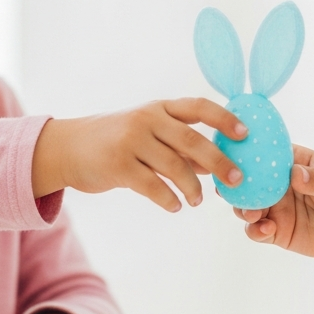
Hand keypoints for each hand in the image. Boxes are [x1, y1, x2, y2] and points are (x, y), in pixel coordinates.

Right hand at [34, 99, 246, 210]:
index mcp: (159, 108)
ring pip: (174, 167)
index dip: (225, 118)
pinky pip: (153, 186)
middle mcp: (147, 119)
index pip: (199, 106)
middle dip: (219, 162)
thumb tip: (218, 162)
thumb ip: (179, 143)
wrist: (67, 148)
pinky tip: (174, 206)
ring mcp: (131, 141)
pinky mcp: (118, 166)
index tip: (246, 134)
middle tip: (237, 180)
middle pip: (192, 140)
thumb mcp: (147, 131)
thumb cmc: (116, 141)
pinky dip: (168, 199)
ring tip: (196, 200)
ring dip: (192, 187)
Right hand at [237, 146, 313, 270]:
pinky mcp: (277, 231)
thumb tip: (296, 174)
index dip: (251, 151)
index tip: (237, 153)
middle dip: (239, 183)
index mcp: (295, 163)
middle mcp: (280, 184)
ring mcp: (276, 208)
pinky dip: (255, 230)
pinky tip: (266, 230)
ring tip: (252, 213)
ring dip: (243, 208)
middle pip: (251, 180)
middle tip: (235, 187)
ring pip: (248, 205)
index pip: (269, 152)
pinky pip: (257, 231)